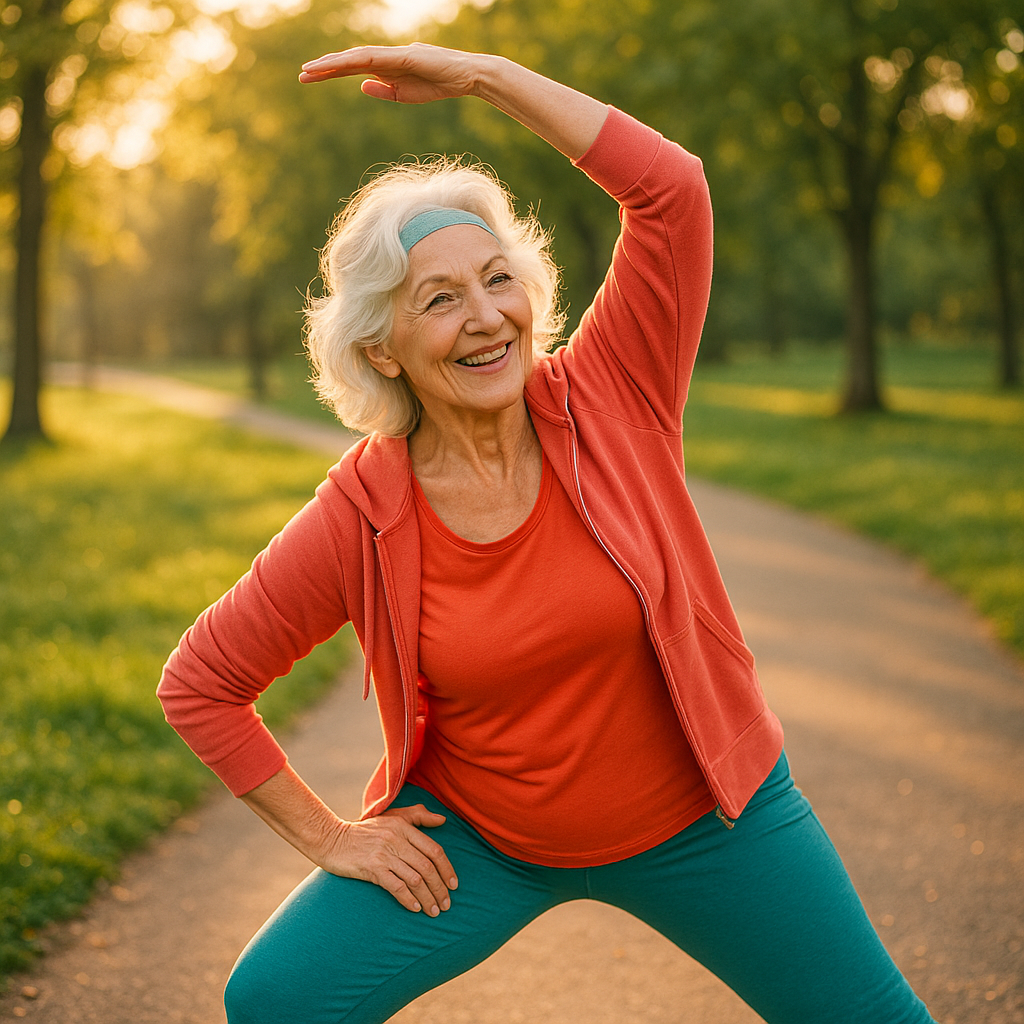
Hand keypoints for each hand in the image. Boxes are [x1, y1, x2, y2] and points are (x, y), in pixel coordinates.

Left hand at [299, 42, 484, 103]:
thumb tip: (362, 85)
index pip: (352, 68)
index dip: (330, 72)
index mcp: (385, 67)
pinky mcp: (402, 56)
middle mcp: (385, 56)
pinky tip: (339, 66)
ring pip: (357, 57)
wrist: (464, 77)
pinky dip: (355, 61)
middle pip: (350, 60)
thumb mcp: (404, 95)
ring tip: (311, 70)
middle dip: (325, 67)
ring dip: (333, 64)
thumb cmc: (438, 85)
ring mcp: (393, 54)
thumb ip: (383, 90)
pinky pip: (374, 58)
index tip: (310, 78)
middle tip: (301, 74)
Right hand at [322, 803, 458, 915]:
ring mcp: (384, 854)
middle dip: (440, 888)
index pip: (434, 850)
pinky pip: (396, 886)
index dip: (447, 869)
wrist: (331, 839)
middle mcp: (396, 839)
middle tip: (446, 905)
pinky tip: (415, 908)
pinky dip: (408, 899)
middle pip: (427, 867)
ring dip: (427, 898)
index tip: (454, 885)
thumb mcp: (392, 816)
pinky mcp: (371, 868)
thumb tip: (442, 820)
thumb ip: (417, 815)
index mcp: (403, 827)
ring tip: (434, 911)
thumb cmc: (364, 830)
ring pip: (415, 879)